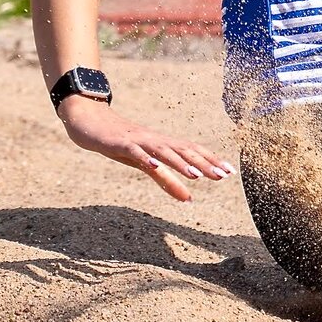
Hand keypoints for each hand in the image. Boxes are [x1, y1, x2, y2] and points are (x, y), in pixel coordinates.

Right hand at [59, 97, 233, 200]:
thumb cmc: (122, 145)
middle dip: (204, 163)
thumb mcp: (145, 165)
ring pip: (164, 151)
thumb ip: (166, 180)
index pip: (193, 152)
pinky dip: (146, 157)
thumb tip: (189, 198)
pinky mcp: (121, 143)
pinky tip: (155, 164)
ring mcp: (140, 140)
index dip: (212, 161)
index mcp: (164, 144)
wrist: (91, 122)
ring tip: (196, 174)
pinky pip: (135, 151)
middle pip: (184, 151)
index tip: (230, 172)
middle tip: (223, 175)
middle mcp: (157, 140)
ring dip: (180, 162)